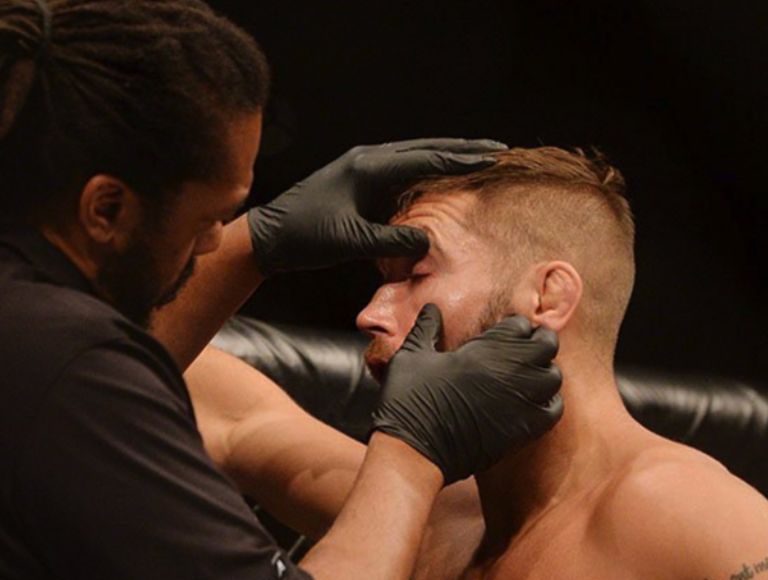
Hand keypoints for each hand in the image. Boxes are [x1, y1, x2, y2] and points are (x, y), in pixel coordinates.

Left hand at [247, 138, 505, 273]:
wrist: (270, 237)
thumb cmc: (305, 238)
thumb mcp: (351, 242)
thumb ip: (391, 241)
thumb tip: (428, 243)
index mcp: (368, 167)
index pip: (426, 159)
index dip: (462, 159)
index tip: (493, 157)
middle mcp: (367, 159)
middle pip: (424, 149)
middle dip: (462, 149)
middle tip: (497, 149)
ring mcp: (362, 166)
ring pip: (413, 156)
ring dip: (446, 157)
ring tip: (477, 158)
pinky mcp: (358, 179)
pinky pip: (400, 170)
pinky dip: (426, 170)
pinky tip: (440, 177)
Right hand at [371, 304, 562, 481]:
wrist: (415, 451)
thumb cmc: (409, 400)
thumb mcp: (411, 355)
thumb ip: (427, 328)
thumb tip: (432, 309)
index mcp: (485, 348)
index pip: (520, 324)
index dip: (513, 327)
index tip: (504, 334)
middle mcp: (511, 371)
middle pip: (546, 344)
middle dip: (537, 342)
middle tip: (521, 350)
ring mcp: (521, 401)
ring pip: (554, 377)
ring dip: (543, 372)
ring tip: (525, 376)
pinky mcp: (524, 430)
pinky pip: (553, 410)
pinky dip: (547, 404)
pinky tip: (529, 404)